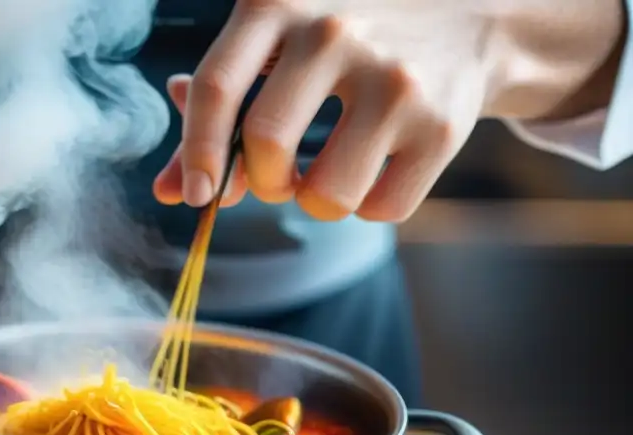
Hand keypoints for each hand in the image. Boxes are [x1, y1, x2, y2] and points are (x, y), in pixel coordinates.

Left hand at [155, 0, 625, 220]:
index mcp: (278, 2)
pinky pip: (380, 210)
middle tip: (278, 177)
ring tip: (332, 167)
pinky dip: (370, 204)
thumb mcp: (274, 46)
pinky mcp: (442, 126)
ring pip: (326, 196)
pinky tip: (380, 164)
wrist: (469, 13)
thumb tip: (168, 191)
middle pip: (267, 145)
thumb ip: (218, 111)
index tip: (197, 195)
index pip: (218, 87)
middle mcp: (336, 31)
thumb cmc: (342, 38)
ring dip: (317, 202)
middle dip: (263, 182)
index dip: (198, 152)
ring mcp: (395, 77)